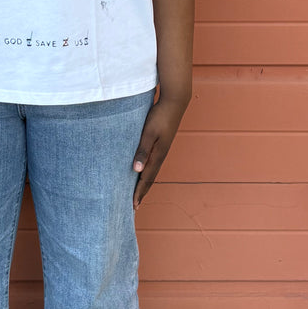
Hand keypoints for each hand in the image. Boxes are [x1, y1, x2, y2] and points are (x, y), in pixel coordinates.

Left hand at [132, 94, 188, 208]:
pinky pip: (152, 163)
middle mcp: (160, 155)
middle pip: (149, 179)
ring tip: (136, 193)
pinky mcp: (161, 144)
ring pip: (151, 171)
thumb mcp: (148, 132)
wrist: (175, 101)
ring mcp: (162, 150)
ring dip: (143, 184)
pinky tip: (141, 172)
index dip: (138, 192)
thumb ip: (142, 150)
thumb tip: (136, 170)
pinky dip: (146, 172)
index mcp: (158, 155)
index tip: (132, 206)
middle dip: (141, 193)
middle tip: (133, 206)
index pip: (146, 179)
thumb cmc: (160, 115)